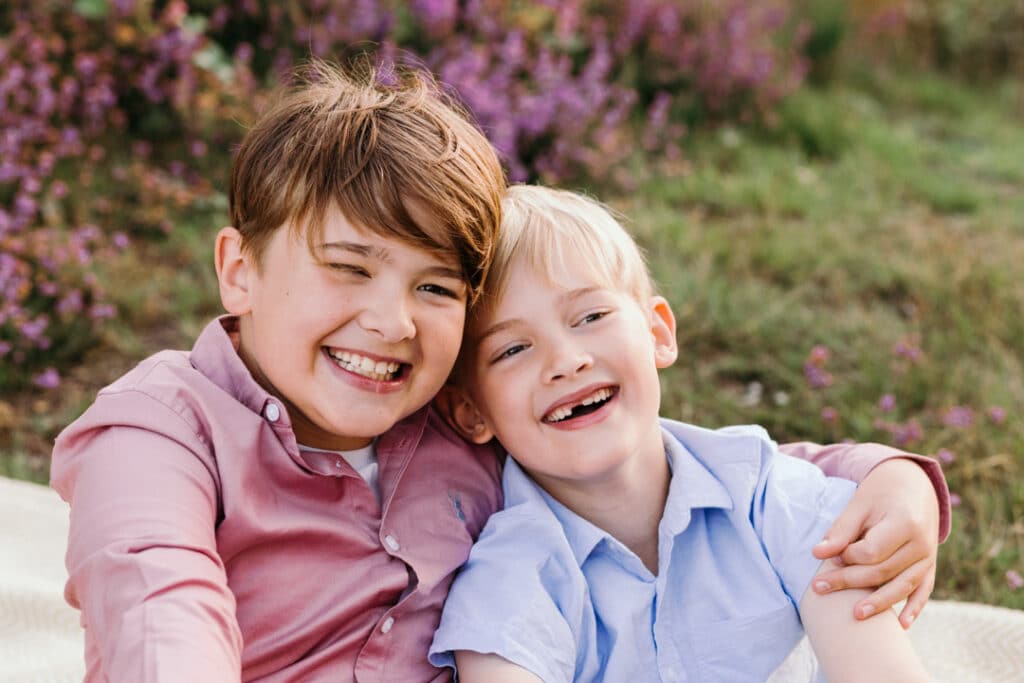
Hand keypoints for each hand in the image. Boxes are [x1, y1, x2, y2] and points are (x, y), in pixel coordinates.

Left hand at [810, 458, 938, 627]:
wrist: (913, 486)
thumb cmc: (880, 495)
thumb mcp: (858, 505)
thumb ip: (840, 531)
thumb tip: (817, 554)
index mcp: (904, 523)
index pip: (872, 551)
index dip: (848, 557)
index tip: (828, 558)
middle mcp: (921, 543)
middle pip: (884, 571)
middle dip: (850, 582)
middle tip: (818, 589)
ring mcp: (929, 557)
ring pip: (903, 586)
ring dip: (879, 603)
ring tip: (854, 615)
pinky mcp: (930, 566)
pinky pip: (923, 591)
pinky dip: (913, 608)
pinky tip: (900, 625)